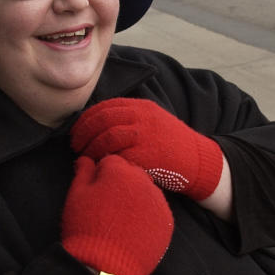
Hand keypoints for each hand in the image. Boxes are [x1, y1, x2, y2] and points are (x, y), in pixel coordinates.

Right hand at [61, 155, 172, 274]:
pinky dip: (147, 216)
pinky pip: (157, 211)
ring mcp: (158, 203)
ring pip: (146, 192)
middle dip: (121, 184)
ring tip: (121, 220)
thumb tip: (87, 159)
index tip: (95, 191)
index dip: (101, 175)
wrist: (105, 267)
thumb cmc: (86, 228)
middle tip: (108, 206)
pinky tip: (134, 229)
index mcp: (120, 171)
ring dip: (135, 199)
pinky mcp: (167, 223)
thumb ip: (83, 172)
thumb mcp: (76, 196)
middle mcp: (144, 182)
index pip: (111, 162)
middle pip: (132, 174)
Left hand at [71, 98, 223, 200]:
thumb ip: (130, 118)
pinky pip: (118, 156)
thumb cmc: (173, 146)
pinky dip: (105, 162)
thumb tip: (96, 124)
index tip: (75, 131)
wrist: (200, 162)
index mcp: (143, 107)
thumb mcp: (154, 121)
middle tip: (74, 146)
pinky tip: (100, 168)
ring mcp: (146, 136)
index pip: (105, 107)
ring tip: (84, 158)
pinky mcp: (148, 156)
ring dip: (91, 149)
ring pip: (107, 137)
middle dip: (83, 133)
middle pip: (102, 120)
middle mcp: (143, 117)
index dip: (85, 119)